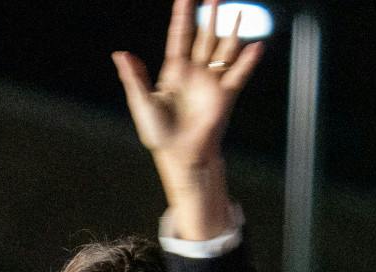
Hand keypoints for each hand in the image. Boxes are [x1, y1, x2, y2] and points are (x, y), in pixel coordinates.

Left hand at [112, 0, 257, 234]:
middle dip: (210, 17)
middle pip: (204, 37)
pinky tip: (255, 45)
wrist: (180, 153)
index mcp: (173, 71)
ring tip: (238, 10)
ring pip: (224, 49)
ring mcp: (211, 81)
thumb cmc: (159, 132)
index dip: (182, 17)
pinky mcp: (225, 94)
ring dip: (231, 30)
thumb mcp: (142, 102)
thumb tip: (119, 54)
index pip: (179, 37)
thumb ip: (133, 77)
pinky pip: (238, 73)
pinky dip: (248, 60)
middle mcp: (195, 72)